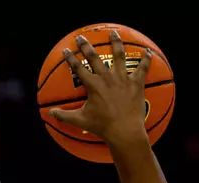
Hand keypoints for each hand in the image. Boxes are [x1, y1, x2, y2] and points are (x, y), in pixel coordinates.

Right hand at [47, 30, 152, 148]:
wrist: (125, 132)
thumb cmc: (103, 127)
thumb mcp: (81, 121)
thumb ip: (64, 116)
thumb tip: (50, 114)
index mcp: (93, 85)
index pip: (78, 68)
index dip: (70, 58)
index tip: (66, 50)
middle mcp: (107, 78)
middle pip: (95, 57)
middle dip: (86, 46)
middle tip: (81, 37)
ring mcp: (123, 79)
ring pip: (119, 55)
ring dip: (115, 42)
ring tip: (113, 33)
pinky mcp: (136, 84)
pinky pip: (143, 68)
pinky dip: (146, 59)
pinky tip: (148, 51)